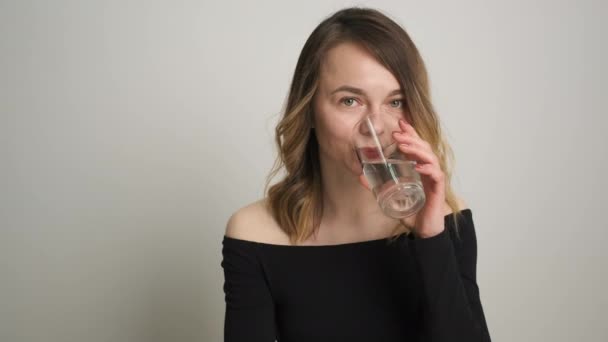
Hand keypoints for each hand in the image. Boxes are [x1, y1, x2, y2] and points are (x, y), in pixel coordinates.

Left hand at [358, 119, 445, 237]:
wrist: (424, 229)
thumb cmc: (412, 210)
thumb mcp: (391, 195)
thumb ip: (378, 185)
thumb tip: (361, 177)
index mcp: (419, 167)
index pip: (417, 145)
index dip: (410, 133)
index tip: (400, 122)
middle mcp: (428, 169)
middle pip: (423, 147)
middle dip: (410, 138)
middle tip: (397, 133)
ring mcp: (434, 178)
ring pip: (430, 157)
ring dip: (417, 150)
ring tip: (403, 146)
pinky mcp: (438, 189)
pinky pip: (436, 175)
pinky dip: (428, 169)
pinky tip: (418, 167)